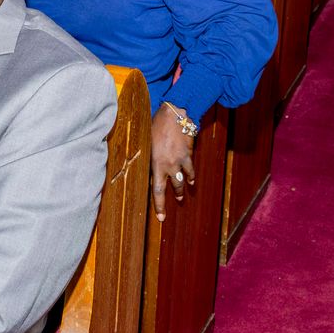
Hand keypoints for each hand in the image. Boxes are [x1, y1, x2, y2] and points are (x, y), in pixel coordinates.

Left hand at [150, 103, 195, 222]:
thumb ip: (146, 157)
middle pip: (174, 187)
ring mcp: (180, 161)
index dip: (159, 205)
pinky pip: (190, 168)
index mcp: (156, 165)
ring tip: (185, 191)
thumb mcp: (145, 143)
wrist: (174, 115)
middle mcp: (169, 166)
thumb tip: (142, 165)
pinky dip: (191, 175)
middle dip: (176, 196)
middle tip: (178, 202)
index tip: (161, 218)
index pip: (158, 190)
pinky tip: (191, 178)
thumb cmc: (154, 126)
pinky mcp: (188, 154)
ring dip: (184, 187)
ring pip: (184, 179)